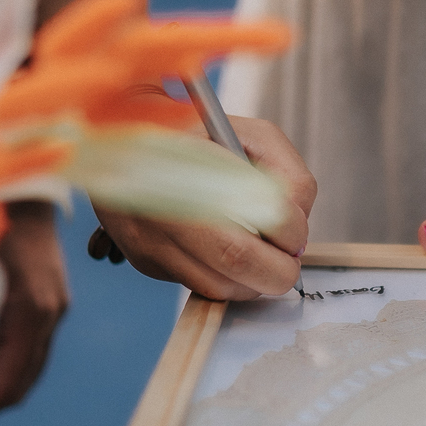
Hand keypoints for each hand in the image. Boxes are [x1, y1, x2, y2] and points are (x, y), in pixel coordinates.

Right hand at [95, 116, 315, 299]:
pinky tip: (228, 259)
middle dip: (278, 269)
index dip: (289, 229)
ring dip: (254, 281)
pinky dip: (227, 282)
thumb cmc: (202, 139)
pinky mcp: (146, 261)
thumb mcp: (253, 136)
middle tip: (288, 259)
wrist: (128, 145)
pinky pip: (199, 288)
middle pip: (237, 258)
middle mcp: (166, 198)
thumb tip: (298, 224)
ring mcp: (150, 236)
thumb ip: (289, 174)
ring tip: (260, 256)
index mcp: (196, 158)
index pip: (261, 210)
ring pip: (220, 286)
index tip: (295, 232)